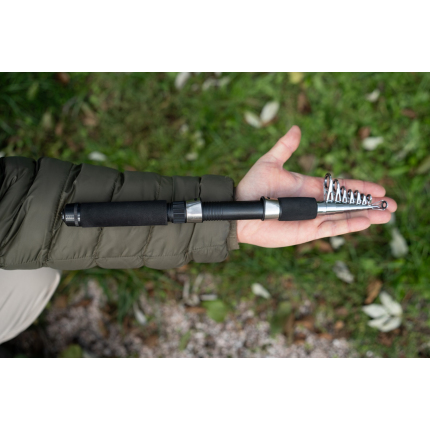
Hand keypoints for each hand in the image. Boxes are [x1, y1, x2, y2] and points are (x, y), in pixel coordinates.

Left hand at [236, 126, 396, 246]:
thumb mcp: (270, 162)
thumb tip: (296, 128)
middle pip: (348, 203)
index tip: (379, 188)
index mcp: (309, 187)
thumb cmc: (252, 186)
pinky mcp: (306, 231)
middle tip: (392, 204)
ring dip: (366, 216)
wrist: (239, 211)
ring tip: (387, 215)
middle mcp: (314, 204)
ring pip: (344, 217)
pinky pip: (332, 229)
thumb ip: (285, 147)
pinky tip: (366, 222)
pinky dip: (349, 225)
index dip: (360, 187)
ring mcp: (311, 218)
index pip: (341, 187)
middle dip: (370, 204)